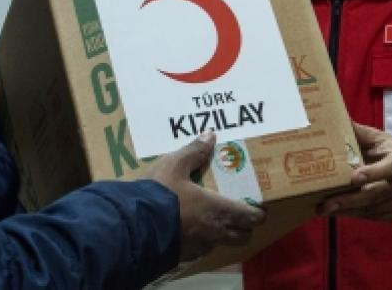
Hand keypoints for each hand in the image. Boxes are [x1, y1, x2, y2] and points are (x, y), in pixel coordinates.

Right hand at [143, 131, 265, 261]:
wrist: (133, 225)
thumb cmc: (160, 194)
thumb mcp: (174, 165)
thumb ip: (194, 151)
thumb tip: (210, 135)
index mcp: (219, 209)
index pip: (252, 218)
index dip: (258, 213)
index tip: (258, 207)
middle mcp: (215, 232)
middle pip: (243, 236)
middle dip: (245, 226)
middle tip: (240, 213)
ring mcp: (200, 247)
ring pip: (222, 244)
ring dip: (224, 234)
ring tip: (214, 220)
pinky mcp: (184, 256)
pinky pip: (202, 249)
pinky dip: (202, 240)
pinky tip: (190, 229)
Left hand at [318, 122, 391, 221]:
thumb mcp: (380, 139)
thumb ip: (359, 133)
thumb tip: (336, 119)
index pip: (390, 168)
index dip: (373, 173)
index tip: (354, 177)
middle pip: (376, 193)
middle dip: (350, 199)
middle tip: (326, 203)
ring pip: (371, 208)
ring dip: (346, 209)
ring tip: (323, 209)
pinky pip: (372, 216)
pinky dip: (353, 214)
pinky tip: (336, 211)